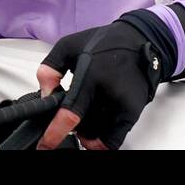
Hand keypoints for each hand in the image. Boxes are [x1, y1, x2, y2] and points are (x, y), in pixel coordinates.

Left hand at [35, 18, 170, 149]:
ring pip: (97, 134)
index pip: (72, 111)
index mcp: (91, 74)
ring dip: (85, 133)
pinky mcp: (132, 112)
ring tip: (82, 118)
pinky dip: (101, 143)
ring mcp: (122, 104)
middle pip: (84, 127)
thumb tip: (45, 95)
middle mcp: (109, 92)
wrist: (140, 40)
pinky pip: (114, 140)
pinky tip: (93, 137)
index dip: (56, 132)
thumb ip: (50, 68)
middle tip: (64, 119)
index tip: (45, 144)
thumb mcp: (69, 45)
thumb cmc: (105, 42)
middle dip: (70, 128)